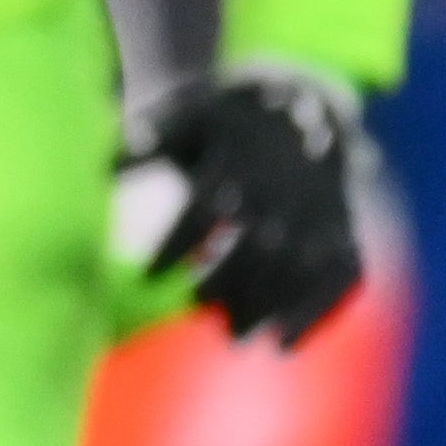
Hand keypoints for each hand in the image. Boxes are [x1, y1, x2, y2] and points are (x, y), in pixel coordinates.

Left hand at [116, 60, 370, 346]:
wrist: (304, 99)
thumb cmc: (225, 121)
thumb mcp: (184, 119)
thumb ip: (145, 144)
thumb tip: (100, 169)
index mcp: (241, 155)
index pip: (208, 204)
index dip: (179, 241)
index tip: (150, 273)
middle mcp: (286, 184)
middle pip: (261, 239)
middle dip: (231, 277)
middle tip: (198, 306)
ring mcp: (321, 208)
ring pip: (303, 262)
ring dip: (271, 303)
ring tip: (234, 337)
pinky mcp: (344, 227)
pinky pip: (343, 272)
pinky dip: (319, 311)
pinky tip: (284, 345)